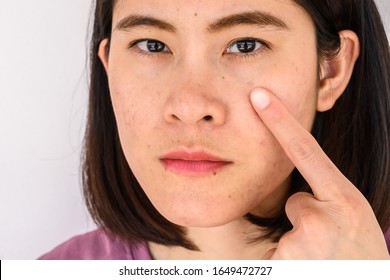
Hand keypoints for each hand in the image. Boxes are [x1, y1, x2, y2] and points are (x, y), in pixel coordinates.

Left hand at [250, 88, 389, 258]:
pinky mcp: (285, 261)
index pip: (305, 150)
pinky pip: (280, 248)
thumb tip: (297, 198)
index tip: (259, 96)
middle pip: (295, 201)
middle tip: (333, 244)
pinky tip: (312, 269)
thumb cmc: (362, 255)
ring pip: (289, 225)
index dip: (280, 120)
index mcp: (346, 200)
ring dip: (301, 241)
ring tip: (326, 261)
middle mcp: (324, 217)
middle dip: (308, 218)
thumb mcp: (356, 218)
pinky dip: (292, 259)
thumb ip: (329, 197)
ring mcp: (303, 242)